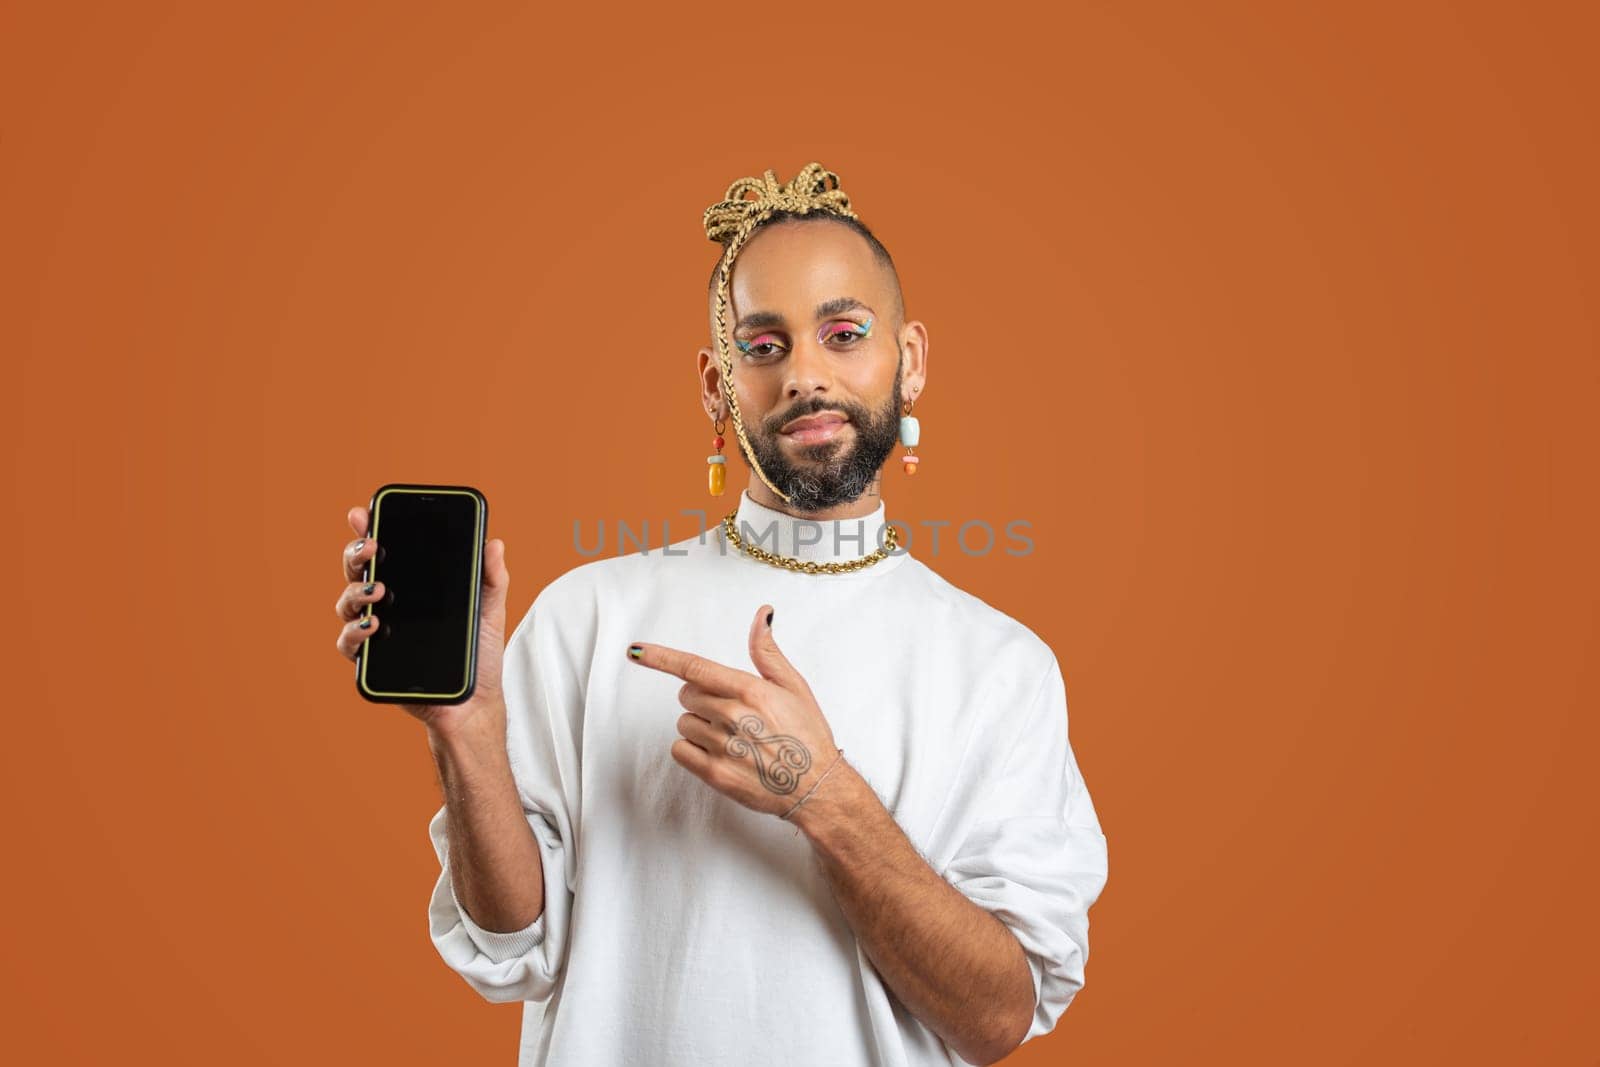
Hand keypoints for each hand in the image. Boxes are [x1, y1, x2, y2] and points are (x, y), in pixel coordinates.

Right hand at [332, 503, 511, 744]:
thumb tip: (494, 543)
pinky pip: (349, 644)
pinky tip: (372, 625)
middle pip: (358, 571)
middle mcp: (387, 604)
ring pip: (347, 603)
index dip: (367, 530)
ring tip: (378, 590)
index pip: (384, 552)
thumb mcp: (489, 609)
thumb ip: (491, 577)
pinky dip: (354, 632)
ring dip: (355, 592)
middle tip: (372, 547)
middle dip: (356, 554)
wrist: (475, 701)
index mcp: (411, 586)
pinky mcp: (372, 662)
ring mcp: (376, 632)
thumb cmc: (478, 652)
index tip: (363, 514)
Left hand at [627, 605, 842, 817]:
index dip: (660, 657)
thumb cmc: (807, 735)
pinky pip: (680, 751)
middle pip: (686, 695)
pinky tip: (719, 753)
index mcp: (750, 690)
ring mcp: (722, 747)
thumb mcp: (794, 686)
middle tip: (732, 713)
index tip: (635, 651)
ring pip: (684, 723)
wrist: (817, 787)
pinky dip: (692, 750)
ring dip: (700, 726)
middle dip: (702, 698)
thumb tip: (761, 616)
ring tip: (733, 738)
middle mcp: (733, 716)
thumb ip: (767, 652)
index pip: (694, 668)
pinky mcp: (715, 774)